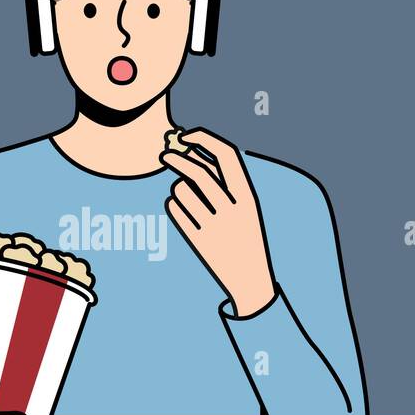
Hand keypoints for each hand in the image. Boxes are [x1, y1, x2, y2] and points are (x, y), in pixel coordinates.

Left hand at [161, 128, 276, 316]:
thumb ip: (222, 179)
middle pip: (198, 171)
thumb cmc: (244, 233)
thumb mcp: (243, 205)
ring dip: (178, 187)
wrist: (250, 279)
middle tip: (164, 154)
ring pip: (181, 190)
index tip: (186, 135)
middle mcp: (233, 209)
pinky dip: (173, 204)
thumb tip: (191, 149)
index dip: (204, 139)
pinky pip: (173, 209)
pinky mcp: (198, 241)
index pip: (227, 154)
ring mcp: (215, 226)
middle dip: (177, 158)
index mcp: (248, 196)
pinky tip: (182, 212)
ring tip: (187, 199)